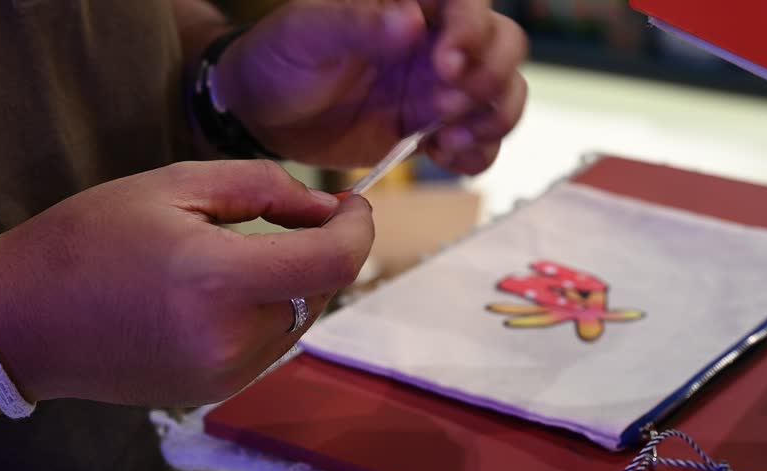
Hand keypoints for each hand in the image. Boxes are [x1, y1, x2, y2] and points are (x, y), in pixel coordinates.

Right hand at [0, 161, 373, 405]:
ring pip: (300, 318)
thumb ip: (264, 188)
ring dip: (293, 282)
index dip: (357, 229)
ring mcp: (223, 374)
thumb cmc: (87, 240)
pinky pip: (270, 344)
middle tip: (288, 218)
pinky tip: (222, 292)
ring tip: (239, 255)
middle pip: (321, 291)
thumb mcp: (173, 186)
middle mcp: (230, 339)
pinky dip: (267, 311)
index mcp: (217, 280)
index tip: (351, 204)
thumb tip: (325, 210)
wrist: (22, 321)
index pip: (333, 263)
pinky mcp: (213, 390)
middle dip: (319, 251)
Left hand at [214, 0, 527, 174]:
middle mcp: (435, 42)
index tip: (446, 65)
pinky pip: (478, 140)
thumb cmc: (279, 59)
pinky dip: (478, 153)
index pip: (468, 4)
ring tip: (449, 139)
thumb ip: (356, 25)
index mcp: (410, 4)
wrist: (262, 115)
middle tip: (445, 106)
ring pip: (502, 94)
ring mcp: (437, 89)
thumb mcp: (305, 34)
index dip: (471, 32)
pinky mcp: (430, 131)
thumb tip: (411, 23)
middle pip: (504, 46)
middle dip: (490, 78)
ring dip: (492, 119)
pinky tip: (449, 158)